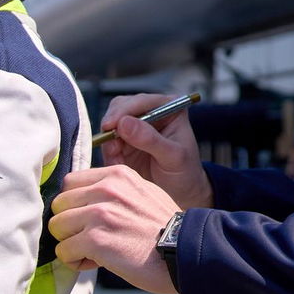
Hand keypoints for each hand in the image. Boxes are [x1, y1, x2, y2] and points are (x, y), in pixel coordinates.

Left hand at [49, 165, 181, 292]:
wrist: (185, 252)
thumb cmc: (166, 229)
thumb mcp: (143, 192)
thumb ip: (115, 190)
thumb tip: (85, 200)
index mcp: (117, 175)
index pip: (70, 183)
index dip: (75, 205)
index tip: (89, 221)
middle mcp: (106, 189)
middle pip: (59, 205)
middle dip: (70, 225)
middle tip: (90, 239)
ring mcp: (100, 214)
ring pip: (57, 227)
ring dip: (71, 244)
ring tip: (93, 252)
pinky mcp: (96, 239)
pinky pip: (64, 251)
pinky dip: (75, 261)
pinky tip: (95, 263)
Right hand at [96, 93, 212, 209]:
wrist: (181, 193)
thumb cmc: (185, 172)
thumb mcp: (174, 157)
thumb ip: (151, 140)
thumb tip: (124, 123)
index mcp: (169, 108)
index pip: (142, 101)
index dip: (124, 111)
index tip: (111, 125)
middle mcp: (150, 112)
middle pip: (121, 108)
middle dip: (113, 126)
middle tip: (112, 146)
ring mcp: (135, 127)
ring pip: (110, 125)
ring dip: (109, 142)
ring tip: (118, 160)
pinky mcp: (124, 141)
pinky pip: (108, 142)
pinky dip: (109, 153)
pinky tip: (118, 164)